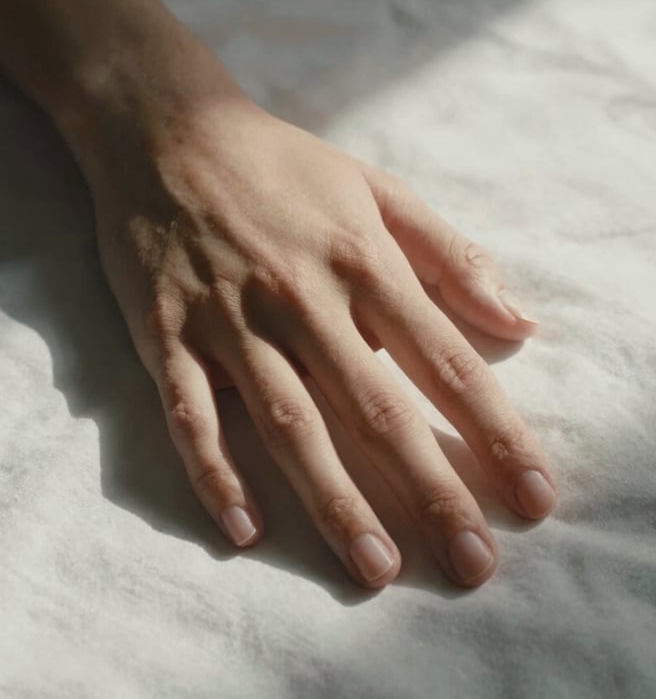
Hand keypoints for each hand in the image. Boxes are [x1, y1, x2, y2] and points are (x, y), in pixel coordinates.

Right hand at [76, 91, 556, 589]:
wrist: (165, 130)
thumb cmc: (280, 164)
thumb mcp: (375, 189)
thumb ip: (450, 254)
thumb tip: (520, 322)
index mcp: (362, 260)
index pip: (445, 361)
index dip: (495, 432)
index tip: (532, 498)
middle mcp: (302, 298)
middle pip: (377, 408)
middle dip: (431, 491)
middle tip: (471, 565)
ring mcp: (229, 321)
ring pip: (289, 422)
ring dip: (334, 500)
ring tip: (375, 568)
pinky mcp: (166, 335)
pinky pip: (191, 414)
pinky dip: (215, 473)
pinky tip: (245, 531)